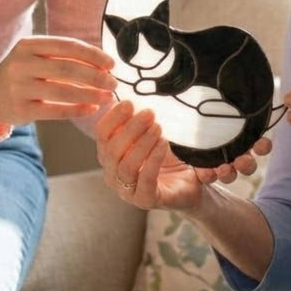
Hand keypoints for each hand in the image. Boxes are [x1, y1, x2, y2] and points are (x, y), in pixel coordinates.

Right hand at [0, 35, 115, 126]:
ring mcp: (19, 88)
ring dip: (91, 95)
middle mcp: (22, 64)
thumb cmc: (24, 72)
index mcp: (28, 45)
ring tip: (108, 98)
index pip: (68, 46)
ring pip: (63, 92)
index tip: (112, 64)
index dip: (93, 55)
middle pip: (67, 69)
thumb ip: (64, 56)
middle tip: (114, 83)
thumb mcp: (36, 55)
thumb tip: (104, 65)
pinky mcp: (21, 110)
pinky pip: (55, 111)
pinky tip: (92, 109)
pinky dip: (77, 110)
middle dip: (95, 76)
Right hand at [95, 99, 265, 208]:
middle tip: (150, 113)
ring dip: (142, 143)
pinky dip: (153, 160)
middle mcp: (112, 173)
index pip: (101, 134)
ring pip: (126, 165)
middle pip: (111, 149)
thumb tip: (135, 90)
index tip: (129, 102)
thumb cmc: (166, 156)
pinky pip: (144, 180)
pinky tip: (163, 145)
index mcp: (109, 154)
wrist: (189, 184)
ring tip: (159, 128)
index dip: (113, 117)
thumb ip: (139, 118)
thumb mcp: (150, 133)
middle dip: (130, 128)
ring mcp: (126, 190)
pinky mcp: (144, 201)